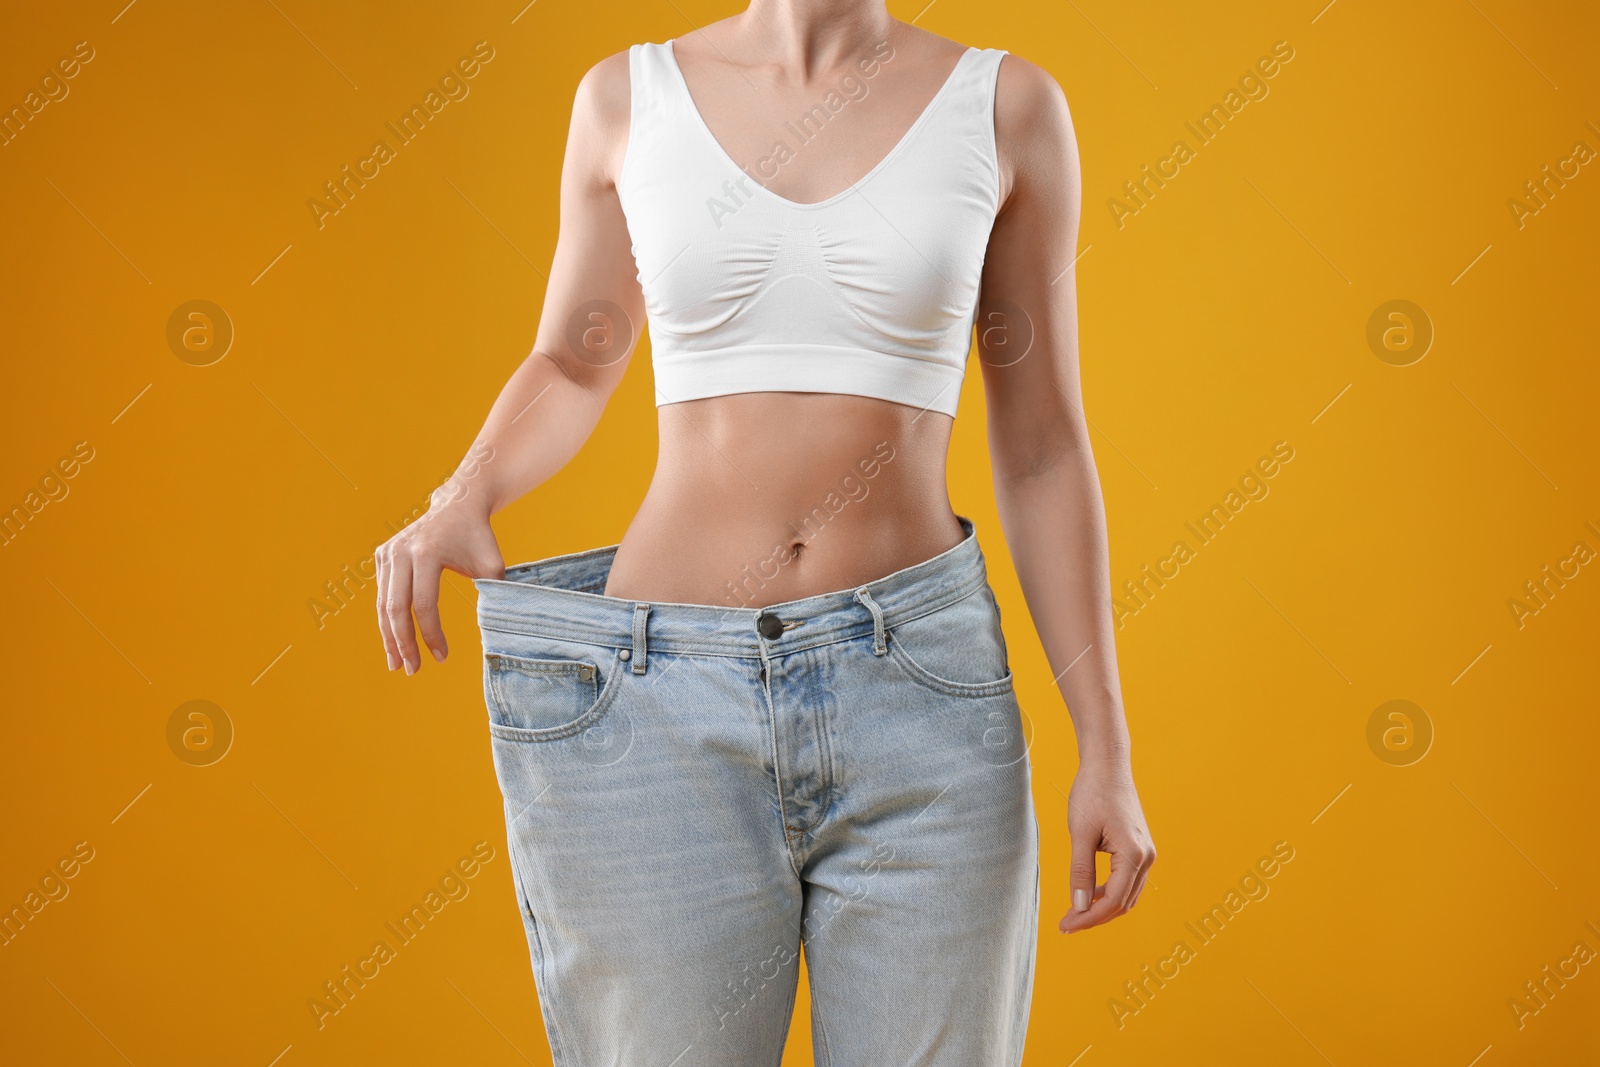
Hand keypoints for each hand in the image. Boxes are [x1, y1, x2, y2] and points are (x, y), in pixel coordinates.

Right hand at [374, 487, 503, 674]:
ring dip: (389, 636)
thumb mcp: (493, 565)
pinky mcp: (382, 554)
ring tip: (397, 663)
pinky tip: (395, 640)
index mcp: (428, 553)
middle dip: (403, 643)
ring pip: (384, 604)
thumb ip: (493, 595)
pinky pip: (383, 594)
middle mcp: (402, 552)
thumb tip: (497, 633)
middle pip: (396, 608)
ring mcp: (388, 552)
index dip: (431, 635)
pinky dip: (388, 619)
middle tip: (411, 670)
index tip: (442, 657)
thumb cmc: (479, 538)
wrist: (457, 504)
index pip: (424, 604)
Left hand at [1060, 755, 1155, 932]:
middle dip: (1094, 917)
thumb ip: (1080, 871)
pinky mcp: (1140, 848)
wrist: (1107, 766)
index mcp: (1134, 854)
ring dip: (1102, 907)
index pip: (1112, 901)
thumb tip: (1078, 906)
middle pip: (1122, 903)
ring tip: (1074, 913)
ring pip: (1126, 895)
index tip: (1065, 926)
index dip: (1088, 918)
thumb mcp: (1080, 833)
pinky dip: (1109, 892)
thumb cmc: (1092, 793)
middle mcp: (1147, 857)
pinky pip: (1127, 881)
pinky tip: (1088, 893)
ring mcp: (1146, 853)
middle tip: (1065, 925)